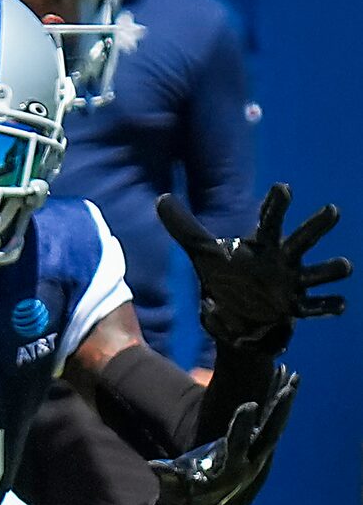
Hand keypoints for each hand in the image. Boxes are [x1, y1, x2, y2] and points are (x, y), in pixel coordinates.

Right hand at [149, 367, 296, 504]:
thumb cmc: (183, 504)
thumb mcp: (174, 495)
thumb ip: (170, 479)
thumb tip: (156, 466)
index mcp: (231, 473)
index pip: (238, 446)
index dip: (243, 427)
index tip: (249, 404)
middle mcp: (250, 465)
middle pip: (269, 434)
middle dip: (278, 410)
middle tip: (289, 385)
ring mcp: (256, 457)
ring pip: (274, 427)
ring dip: (282, 401)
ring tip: (291, 373)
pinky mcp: (256, 451)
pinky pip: (270, 425)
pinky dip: (276, 406)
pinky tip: (283, 383)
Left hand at [158, 184, 349, 355]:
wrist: (237, 316)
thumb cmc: (227, 277)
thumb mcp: (203, 254)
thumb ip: (185, 228)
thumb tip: (160, 199)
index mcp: (263, 244)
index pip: (270, 219)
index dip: (276, 204)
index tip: (282, 188)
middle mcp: (282, 259)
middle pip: (302, 239)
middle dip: (317, 226)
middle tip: (332, 210)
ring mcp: (292, 283)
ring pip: (316, 272)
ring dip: (331, 269)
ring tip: (345, 266)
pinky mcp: (295, 307)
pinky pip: (315, 306)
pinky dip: (327, 306)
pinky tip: (340, 305)